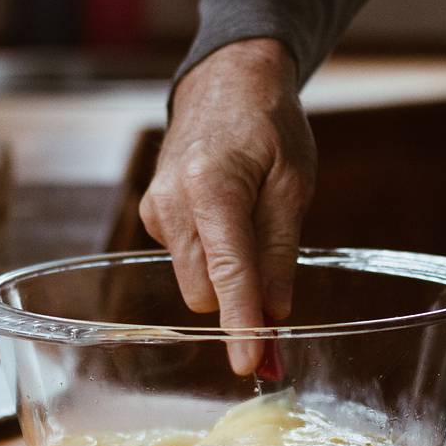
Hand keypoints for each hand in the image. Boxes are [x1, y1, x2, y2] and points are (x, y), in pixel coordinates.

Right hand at [140, 38, 316, 373]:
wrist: (226, 80)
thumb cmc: (268, 126)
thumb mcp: (293, 185)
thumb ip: (281, 253)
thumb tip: (276, 316)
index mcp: (212, 189)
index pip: (228, 274)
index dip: (242, 325)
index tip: (250, 364)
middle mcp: (172, 203)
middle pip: (205, 291)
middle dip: (240, 301)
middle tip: (278, 295)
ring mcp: (156, 211)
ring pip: (194, 281)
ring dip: (227, 277)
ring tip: (253, 228)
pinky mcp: (152, 216)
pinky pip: (186, 260)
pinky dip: (212, 257)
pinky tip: (227, 219)